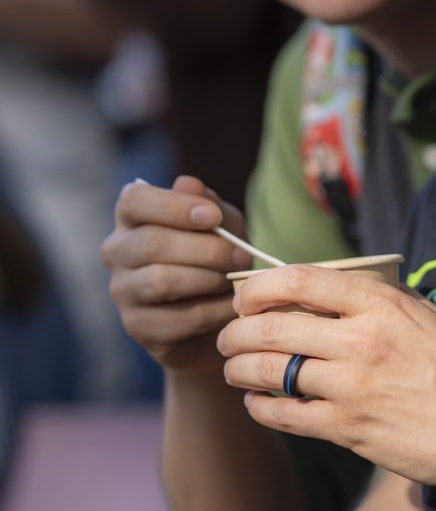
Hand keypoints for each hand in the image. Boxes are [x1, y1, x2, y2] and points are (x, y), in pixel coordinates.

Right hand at [101, 175, 252, 371]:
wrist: (217, 309)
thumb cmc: (216, 254)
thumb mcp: (223, 223)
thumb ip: (209, 203)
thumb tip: (187, 184)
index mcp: (132, 216)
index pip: (134, 200)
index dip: (173, 206)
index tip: (213, 217)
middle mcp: (117, 250)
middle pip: (151, 243)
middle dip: (206, 249)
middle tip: (242, 255)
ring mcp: (122, 291)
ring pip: (160, 281)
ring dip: (208, 279)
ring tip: (236, 278)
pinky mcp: (137, 326)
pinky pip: (176, 318)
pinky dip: (212, 310)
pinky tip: (232, 305)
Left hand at [217, 263, 435, 491]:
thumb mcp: (427, 314)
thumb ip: (379, 301)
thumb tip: (332, 291)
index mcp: (381, 303)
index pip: (300, 281)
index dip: (260, 286)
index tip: (245, 295)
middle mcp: (362, 340)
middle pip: (273, 327)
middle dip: (237, 330)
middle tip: (228, 335)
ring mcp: (354, 388)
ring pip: (271, 372)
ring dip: (240, 368)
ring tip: (233, 368)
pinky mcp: (351, 431)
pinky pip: (287, 416)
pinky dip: (261, 408)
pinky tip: (256, 404)